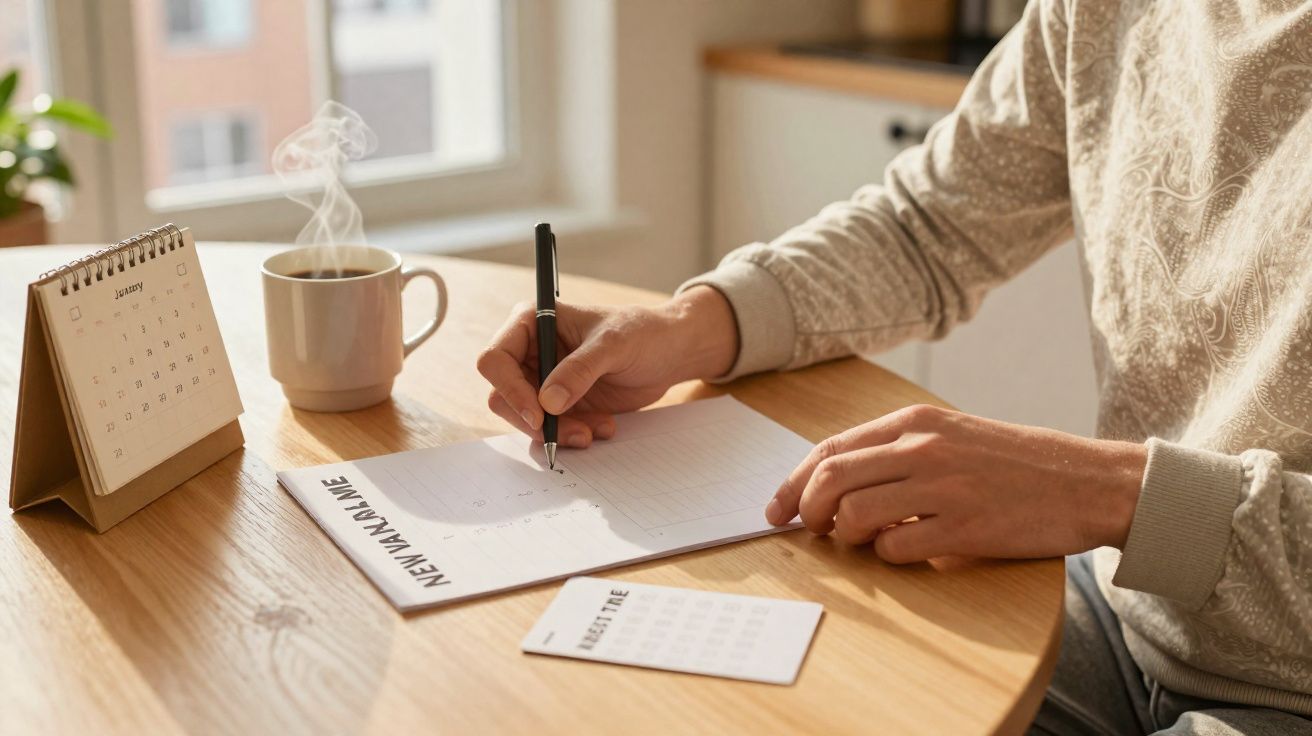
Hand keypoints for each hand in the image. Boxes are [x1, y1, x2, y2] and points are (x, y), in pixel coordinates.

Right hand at [477, 286, 737, 447]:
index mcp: (530, 322)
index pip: (495, 359)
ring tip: (596, 430)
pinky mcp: (560, 405)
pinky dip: (571, 435)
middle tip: (572, 432)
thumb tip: (547, 402)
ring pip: (525, 419)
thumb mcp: (614, 345)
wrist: (670, 353)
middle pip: (502, 395)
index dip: (509, 389)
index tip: (539, 414)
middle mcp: (530, 352)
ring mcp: (542, 380)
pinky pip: (549, 430)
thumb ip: (580, 370)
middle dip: (535, 420)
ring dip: (558, 432)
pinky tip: (603, 427)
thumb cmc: (643, 333)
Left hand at [765, 404, 1146, 562]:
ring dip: (845, 536)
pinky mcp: (963, 528)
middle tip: (805, 530)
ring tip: (860, 541)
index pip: (831, 448)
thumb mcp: (952, 436)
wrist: (1085, 481)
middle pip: (830, 479)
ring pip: (854, 515)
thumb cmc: (1014, 463)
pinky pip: (896, 548)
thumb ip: (897, 452)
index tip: (776, 507)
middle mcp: (922, 449)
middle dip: (804, 510)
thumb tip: (834, 482)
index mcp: (916, 423)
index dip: (793, 481)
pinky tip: (903, 550)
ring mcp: (942, 488)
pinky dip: (887, 555)